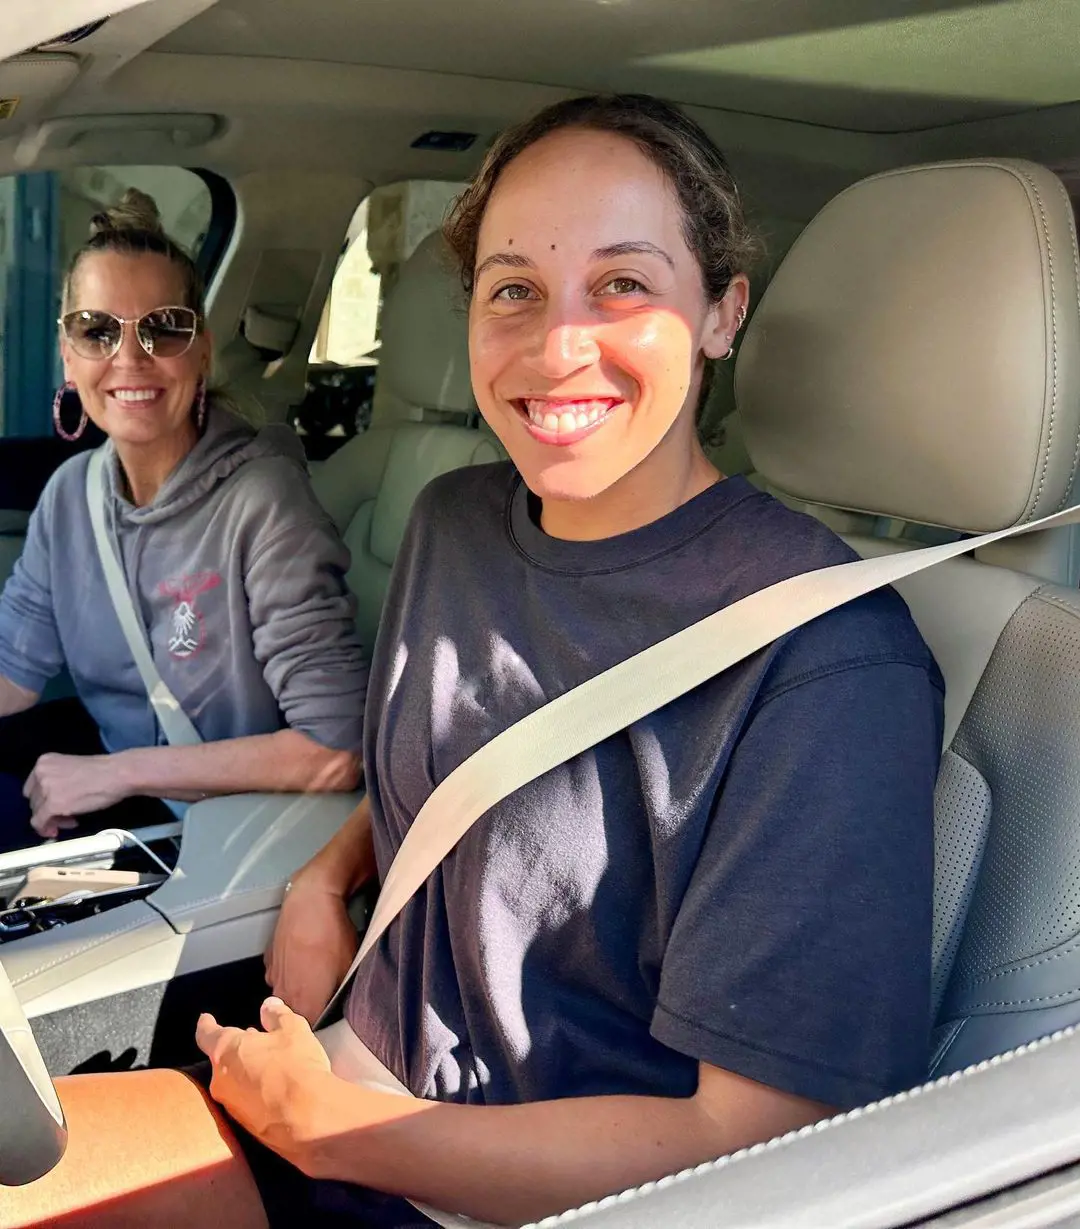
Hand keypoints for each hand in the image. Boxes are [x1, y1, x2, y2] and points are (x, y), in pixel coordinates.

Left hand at [25, 753, 127, 838]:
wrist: (117, 774)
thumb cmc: (102, 770)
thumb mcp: (71, 768)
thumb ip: (57, 780)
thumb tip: (53, 800)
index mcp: (44, 761)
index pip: (32, 786)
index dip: (43, 799)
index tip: (56, 805)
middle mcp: (40, 773)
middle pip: (34, 800)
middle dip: (48, 810)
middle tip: (68, 813)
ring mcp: (45, 789)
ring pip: (37, 813)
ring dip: (53, 819)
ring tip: (73, 819)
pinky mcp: (52, 805)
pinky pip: (40, 822)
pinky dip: (49, 829)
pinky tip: (69, 824)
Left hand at [195, 996, 331, 1158]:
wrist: (306, 1119)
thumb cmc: (296, 1066)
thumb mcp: (293, 1030)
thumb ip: (277, 1015)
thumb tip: (268, 1006)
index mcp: (226, 1050)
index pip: (207, 1034)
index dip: (206, 1024)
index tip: (205, 1019)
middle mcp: (221, 1080)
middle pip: (223, 1060)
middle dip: (237, 1050)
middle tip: (254, 1041)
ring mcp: (231, 1106)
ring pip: (234, 1083)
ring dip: (247, 1073)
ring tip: (269, 1066)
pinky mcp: (244, 1127)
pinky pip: (246, 1103)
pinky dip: (256, 1094)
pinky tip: (275, 1091)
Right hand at [265, 876, 359, 1024]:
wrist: (310, 901)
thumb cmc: (333, 935)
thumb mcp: (347, 970)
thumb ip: (339, 998)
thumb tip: (339, 1009)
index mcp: (304, 1004)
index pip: (310, 1032)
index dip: (323, 1029)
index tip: (333, 1022)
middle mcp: (283, 996)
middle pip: (295, 1016)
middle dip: (309, 1013)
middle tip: (326, 1000)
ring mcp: (273, 977)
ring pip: (285, 996)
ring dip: (298, 993)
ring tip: (315, 977)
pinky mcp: (269, 960)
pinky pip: (279, 977)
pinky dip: (289, 974)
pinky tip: (304, 961)